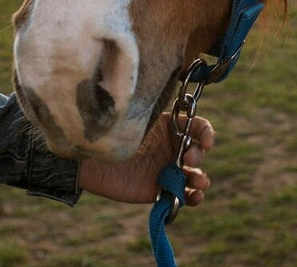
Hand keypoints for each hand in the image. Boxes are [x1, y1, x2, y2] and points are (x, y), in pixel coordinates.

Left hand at [76, 112, 213, 204]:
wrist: (89, 161)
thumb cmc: (111, 134)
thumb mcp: (134, 120)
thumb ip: (153, 113)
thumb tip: (173, 99)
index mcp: (170, 126)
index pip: (198, 127)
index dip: (207, 134)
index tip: (206, 141)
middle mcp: (171, 147)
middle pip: (198, 151)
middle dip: (198, 156)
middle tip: (187, 160)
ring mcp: (167, 169)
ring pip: (195, 174)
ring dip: (201, 178)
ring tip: (198, 182)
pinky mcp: (160, 189)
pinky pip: (184, 195)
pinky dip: (194, 197)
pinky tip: (195, 197)